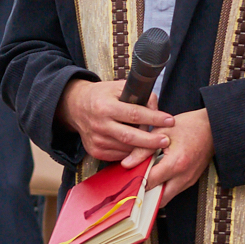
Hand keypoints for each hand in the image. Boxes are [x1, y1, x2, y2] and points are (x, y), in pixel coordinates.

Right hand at [56, 78, 172, 161]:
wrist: (75, 107)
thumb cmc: (101, 96)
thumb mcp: (118, 88)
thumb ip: (139, 96)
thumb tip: (157, 109)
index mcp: (105, 106)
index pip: (134, 114)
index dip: (154, 118)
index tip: (169, 120)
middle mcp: (99, 124)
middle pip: (130, 137)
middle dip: (151, 140)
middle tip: (166, 140)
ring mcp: (96, 140)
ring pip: (126, 149)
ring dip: (143, 148)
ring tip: (155, 144)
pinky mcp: (95, 151)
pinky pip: (119, 156)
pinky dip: (131, 153)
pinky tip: (138, 148)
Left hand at [123, 107, 213, 205]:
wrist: (212, 127)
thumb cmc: (189, 126)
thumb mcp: (161, 132)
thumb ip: (143, 149)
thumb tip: (127, 163)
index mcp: (176, 163)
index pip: (150, 182)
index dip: (135, 181)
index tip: (125, 178)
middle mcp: (184, 176)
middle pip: (159, 198)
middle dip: (144, 193)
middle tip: (132, 185)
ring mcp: (189, 180)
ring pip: (167, 197)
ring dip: (153, 191)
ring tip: (141, 179)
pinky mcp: (191, 180)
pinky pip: (173, 190)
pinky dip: (162, 187)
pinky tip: (154, 176)